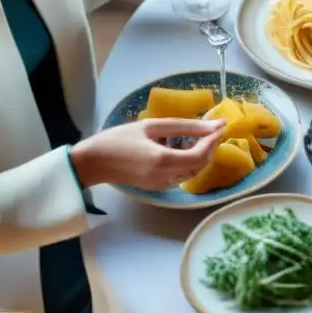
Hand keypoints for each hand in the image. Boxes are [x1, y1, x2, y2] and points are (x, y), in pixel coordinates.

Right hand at [70, 118, 225, 189]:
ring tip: (195, 137)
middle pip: (200, 165)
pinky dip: (188, 162)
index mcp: (163, 161)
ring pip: (193, 172)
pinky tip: (180, 148)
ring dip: (200, 155)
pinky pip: (182, 175)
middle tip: (210, 130)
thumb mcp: (151, 126)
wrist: (92, 163)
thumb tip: (216, 124)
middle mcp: (165, 177)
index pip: (200, 155)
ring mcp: (162, 185)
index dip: (213, 141)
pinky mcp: (158, 188)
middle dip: (209, 147)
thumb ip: (186, 126)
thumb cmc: (118, 139)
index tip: (219, 126)